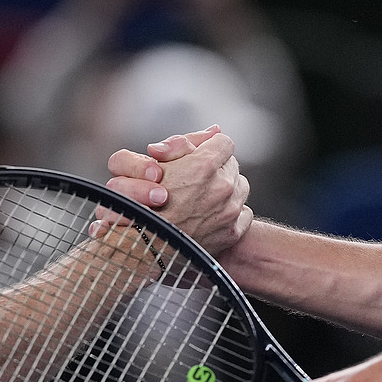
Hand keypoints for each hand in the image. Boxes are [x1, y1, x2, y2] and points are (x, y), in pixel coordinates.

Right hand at [103, 126, 251, 254]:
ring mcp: (230, 211)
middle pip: (231, 165)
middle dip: (215, 169)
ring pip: (240, 187)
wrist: (142, 250)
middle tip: (195, 180)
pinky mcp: (233, 232)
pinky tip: (210, 216)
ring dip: (225, 189)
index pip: (223, 142)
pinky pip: (243, 212)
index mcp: (203, 165)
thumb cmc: (138, 206)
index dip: (208, 148)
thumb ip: (181, 143)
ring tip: (201, 198)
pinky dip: (230, 213)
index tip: (197, 158)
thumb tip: (215, 131)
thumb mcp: (147, 163)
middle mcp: (222, 187)